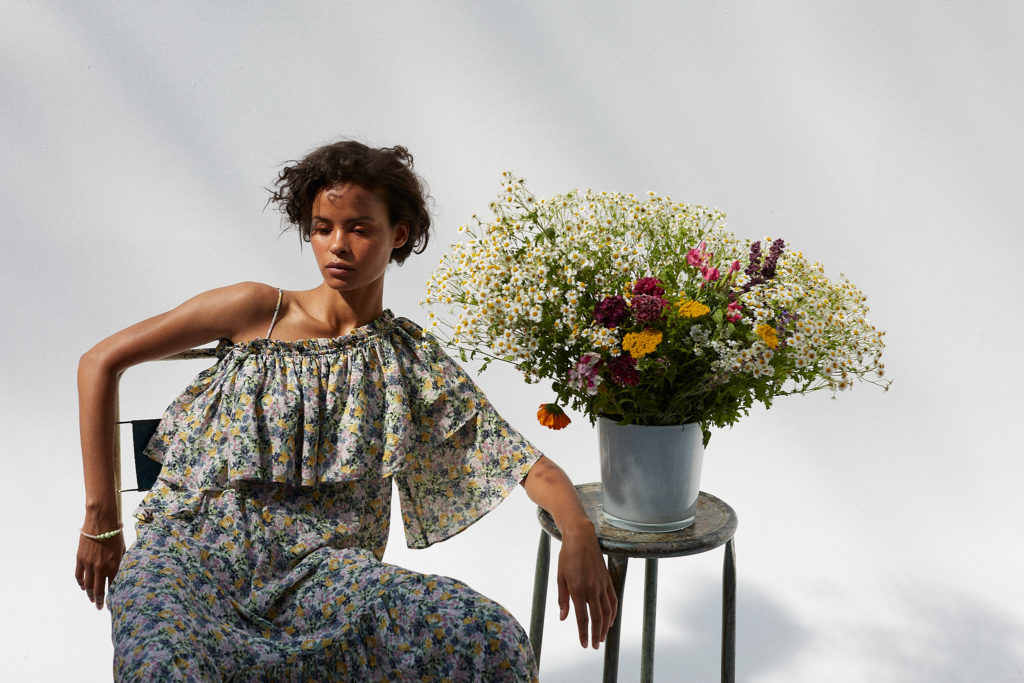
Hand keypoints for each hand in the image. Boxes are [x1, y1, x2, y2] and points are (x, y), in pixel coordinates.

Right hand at [75, 528, 124, 609]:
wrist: (101, 521)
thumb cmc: (116, 533)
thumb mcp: (124, 548)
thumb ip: (123, 561)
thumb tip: (124, 571)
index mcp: (114, 565)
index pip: (113, 586)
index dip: (113, 596)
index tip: (114, 602)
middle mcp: (101, 568)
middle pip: (99, 590)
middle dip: (99, 601)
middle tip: (99, 607)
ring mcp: (89, 564)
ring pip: (88, 585)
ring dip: (89, 594)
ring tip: (91, 599)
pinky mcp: (80, 559)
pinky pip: (78, 575)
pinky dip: (80, 583)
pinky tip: (83, 587)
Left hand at [557, 520, 616, 648]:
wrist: (581, 538)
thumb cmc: (567, 557)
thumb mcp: (560, 578)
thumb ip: (562, 599)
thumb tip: (563, 617)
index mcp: (578, 590)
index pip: (582, 618)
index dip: (583, 633)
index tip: (584, 644)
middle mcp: (592, 589)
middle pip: (597, 618)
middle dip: (596, 634)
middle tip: (594, 646)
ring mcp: (602, 585)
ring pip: (607, 611)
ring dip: (605, 627)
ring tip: (602, 637)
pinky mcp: (607, 580)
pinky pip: (613, 600)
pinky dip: (613, 612)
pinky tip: (610, 621)